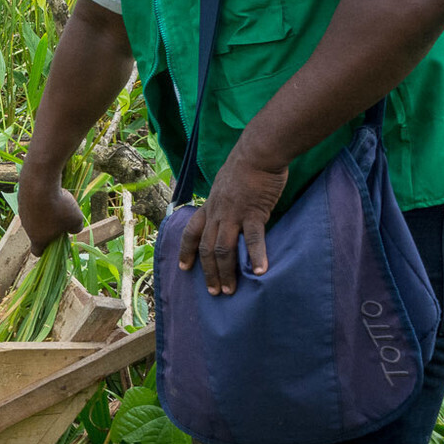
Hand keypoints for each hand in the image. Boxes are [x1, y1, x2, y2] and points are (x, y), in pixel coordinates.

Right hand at [16, 170, 84, 252]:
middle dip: (49, 228)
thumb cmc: (59, 206)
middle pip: (37, 232)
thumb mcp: (76, 219)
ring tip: (56, 201)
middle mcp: (27, 227)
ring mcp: (22, 212)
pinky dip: (40, 200)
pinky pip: (32, 203)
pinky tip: (49, 192)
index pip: (37, 251)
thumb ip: (76, 228)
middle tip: (62, 218)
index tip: (55, 244)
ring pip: (34, 217)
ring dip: (44, 213)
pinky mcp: (21, 199)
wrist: (40, 183)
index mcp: (38, 238)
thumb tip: (73, 229)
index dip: (46, 250)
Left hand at [178, 149, 287, 294]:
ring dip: (226, 272)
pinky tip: (260, 272)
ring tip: (230, 290)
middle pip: (206, 248)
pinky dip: (255, 256)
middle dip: (208, 272)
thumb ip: (225, 199)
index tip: (183, 268)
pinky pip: (253, 239)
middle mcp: (217, 213)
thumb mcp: (225, 183)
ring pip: (223, 249)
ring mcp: (233, 214)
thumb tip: (229, 208)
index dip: (185, 251)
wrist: (257, 151)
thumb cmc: (245, 165)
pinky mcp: (254, 212)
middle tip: (213, 292)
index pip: (191, 232)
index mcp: (210, 206)